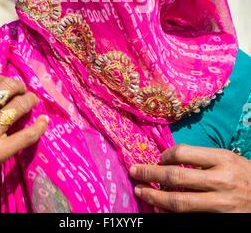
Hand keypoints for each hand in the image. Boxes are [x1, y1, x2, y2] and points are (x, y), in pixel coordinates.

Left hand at [130, 144, 250, 212]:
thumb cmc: (245, 176)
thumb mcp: (229, 159)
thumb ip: (203, 159)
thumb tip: (169, 161)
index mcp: (222, 159)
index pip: (183, 153)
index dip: (165, 155)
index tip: (158, 159)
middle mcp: (221, 181)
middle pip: (176, 177)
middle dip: (150, 174)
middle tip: (134, 172)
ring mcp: (221, 204)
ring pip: (180, 202)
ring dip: (155, 198)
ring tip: (141, 192)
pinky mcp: (220, 220)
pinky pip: (189, 218)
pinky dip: (171, 215)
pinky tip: (159, 211)